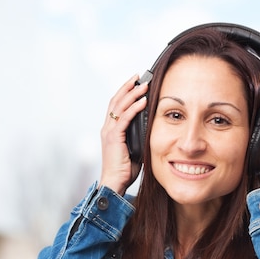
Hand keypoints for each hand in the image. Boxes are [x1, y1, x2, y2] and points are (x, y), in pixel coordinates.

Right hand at [99, 75, 147, 194]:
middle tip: (139, 76)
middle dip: (128, 87)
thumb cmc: (125, 170)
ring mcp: (109, 132)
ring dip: (132, 93)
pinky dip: (134, 108)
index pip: (116, 105)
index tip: (135, 83)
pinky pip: (125, 118)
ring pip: (120, 106)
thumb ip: (140, 139)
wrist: (115, 183)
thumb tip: (152, 132)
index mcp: (111, 130)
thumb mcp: (135, 150)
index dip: (125, 92)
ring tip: (143, 84)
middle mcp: (107, 128)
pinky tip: (143, 101)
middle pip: (116, 100)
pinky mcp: (114, 137)